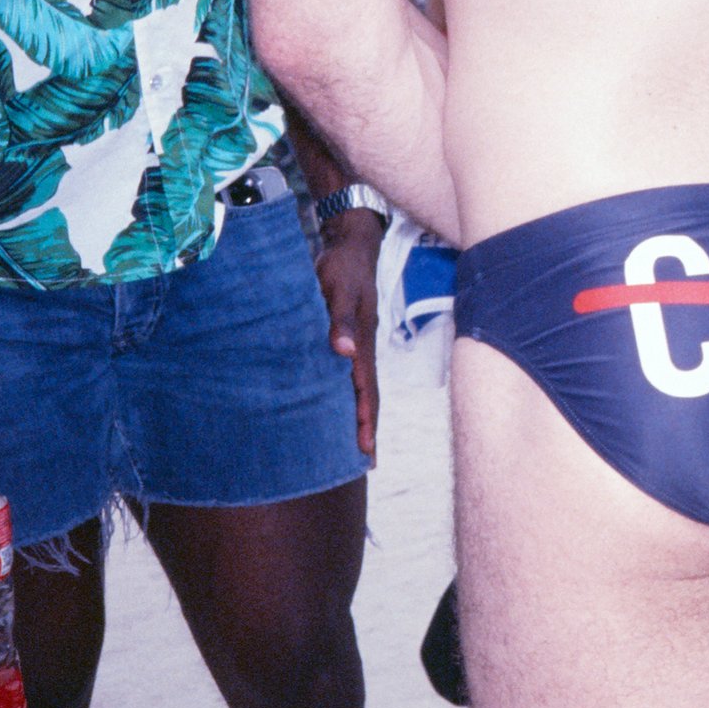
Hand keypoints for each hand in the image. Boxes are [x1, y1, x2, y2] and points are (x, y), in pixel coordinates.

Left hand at [315, 212, 383, 461]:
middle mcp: (362, 348)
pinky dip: (347, 395)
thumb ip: (341, 318)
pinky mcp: (345, 338)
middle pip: (370, 395)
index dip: (366, 419)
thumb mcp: (340, 288)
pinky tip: (338, 406)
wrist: (350, 245)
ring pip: (360, 388)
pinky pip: (348, 375)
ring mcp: (356, 345)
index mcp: (363, 342)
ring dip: (359, 415)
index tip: (366, 449)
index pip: (367, 389)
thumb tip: (344, 352)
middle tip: (368, 462)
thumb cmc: (343, 266)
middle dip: (369, 428)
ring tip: (356, 445)